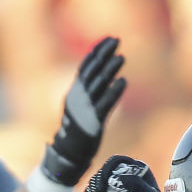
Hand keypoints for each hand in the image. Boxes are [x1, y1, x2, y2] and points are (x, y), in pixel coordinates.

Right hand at [39, 36, 126, 186]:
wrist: (69, 152)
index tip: (108, 39)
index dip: (97, 52)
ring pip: (99, 84)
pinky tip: (122, 82)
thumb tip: (105, 75)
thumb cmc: (78, 128)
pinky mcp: (94, 121)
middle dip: (104, 54)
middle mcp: (79, 97)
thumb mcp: (80, 106)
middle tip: (116, 40)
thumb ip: (89, 91)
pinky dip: (114, 92)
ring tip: (121, 57)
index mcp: (75, 91)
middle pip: (93, 70)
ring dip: (110, 69)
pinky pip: (105, 104)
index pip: (86, 66)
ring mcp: (86, 109)